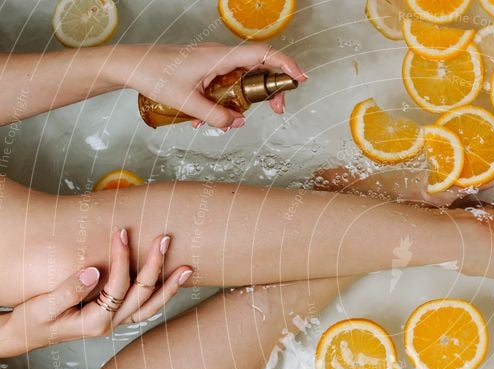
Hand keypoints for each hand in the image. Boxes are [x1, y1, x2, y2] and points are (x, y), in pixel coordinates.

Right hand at [0, 230, 191, 357]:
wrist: (24, 337)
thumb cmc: (32, 322)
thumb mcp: (43, 308)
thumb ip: (68, 291)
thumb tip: (93, 272)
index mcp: (95, 321)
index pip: (118, 286)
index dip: (122, 258)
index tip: (121, 233)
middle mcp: (111, 324)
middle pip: (143, 294)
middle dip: (155, 265)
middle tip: (165, 239)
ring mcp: (115, 322)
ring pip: (150, 305)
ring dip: (169, 285)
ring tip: (188, 268)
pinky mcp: (114, 317)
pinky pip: (144, 308)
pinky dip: (161, 294)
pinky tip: (172, 281)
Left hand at [121, 43, 307, 128]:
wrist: (130, 65)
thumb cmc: (153, 75)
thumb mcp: (186, 103)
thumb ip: (215, 116)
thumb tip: (236, 124)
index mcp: (219, 58)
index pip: (262, 55)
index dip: (285, 65)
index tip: (299, 78)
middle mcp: (220, 56)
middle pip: (258, 70)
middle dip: (269, 92)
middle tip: (276, 110)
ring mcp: (213, 63)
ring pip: (240, 81)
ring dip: (241, 102)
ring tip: (230, 121)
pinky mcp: (205, 70)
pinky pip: (224, 85)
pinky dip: (223, 101)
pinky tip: (205, 117)